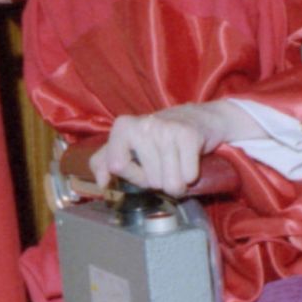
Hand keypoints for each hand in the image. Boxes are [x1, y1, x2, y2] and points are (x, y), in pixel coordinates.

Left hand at [94, 107, 223, 195]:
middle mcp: (143, 124)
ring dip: (177, 182)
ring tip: (177, 164)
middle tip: (165, 164)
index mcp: (122, 126)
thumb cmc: (159, 136)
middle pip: (149, 181)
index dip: (133, 176)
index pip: (116, 166)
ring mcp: (166, 129)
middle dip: (159, 181)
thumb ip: (104, 161)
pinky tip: (189, 161)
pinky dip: (191, 176)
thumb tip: (102, 183)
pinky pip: (189, 177)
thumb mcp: (127, 143)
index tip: (143, 169)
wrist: (198, 117)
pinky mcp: (189, 135)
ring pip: (171, 183)